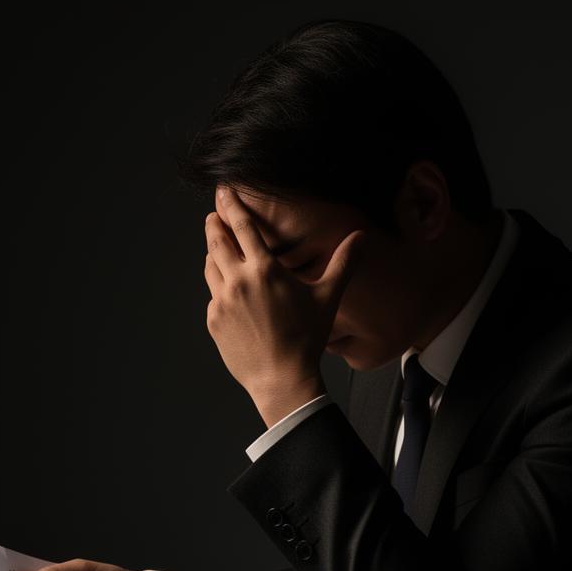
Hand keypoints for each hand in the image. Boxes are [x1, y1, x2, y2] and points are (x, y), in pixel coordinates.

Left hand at [204, 186, 363, 426]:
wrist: (282, 378)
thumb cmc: (306, 338)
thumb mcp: (328, 297)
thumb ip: (343, 263)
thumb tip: (361, 237)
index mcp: (264, 269)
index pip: (241, 226)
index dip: (231, 205)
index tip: (223, 192)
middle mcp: (238, 281)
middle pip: (216, 241)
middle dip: (214, 224)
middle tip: (213, 216)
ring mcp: (221, 302)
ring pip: (210, 266)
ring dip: (213, 254)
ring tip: (219, 249)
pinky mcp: (213, 321)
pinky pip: (212, 295)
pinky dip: (218, 287)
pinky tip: (228, 290)